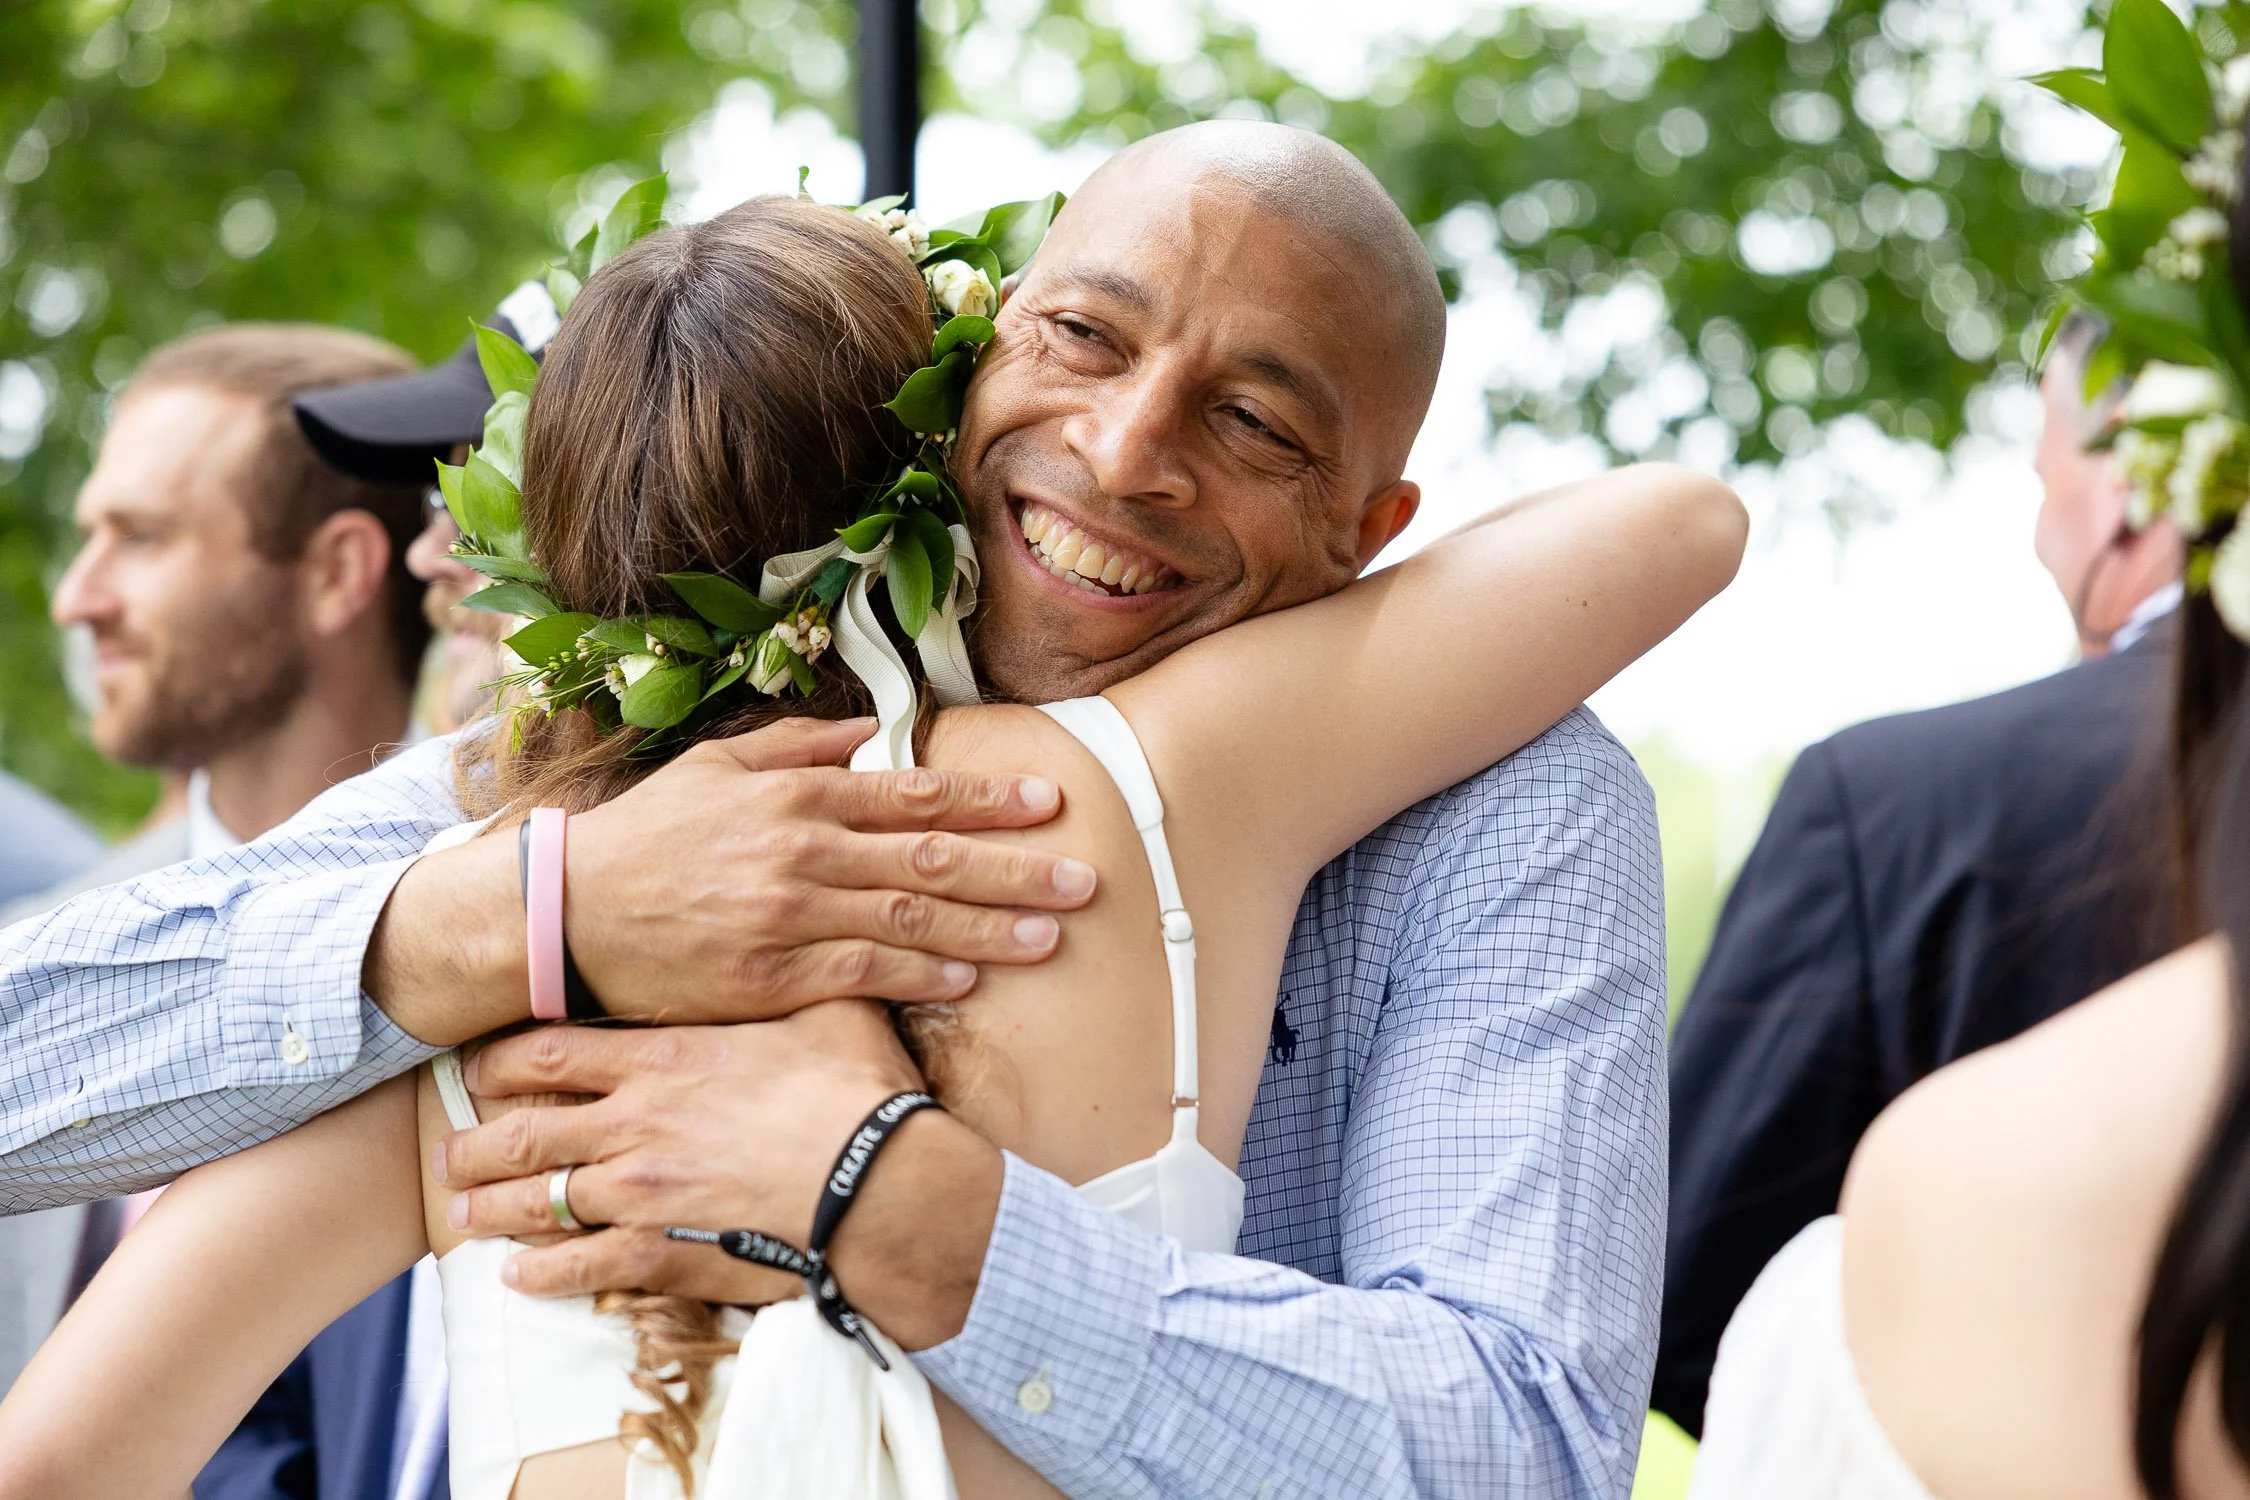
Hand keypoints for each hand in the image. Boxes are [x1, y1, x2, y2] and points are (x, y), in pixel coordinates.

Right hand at [369, 716, 1096, 1044]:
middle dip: (1015, 869)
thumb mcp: (717, 767)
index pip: (913, 792)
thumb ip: (799, 744)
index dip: (987, 798)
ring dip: (989, 930)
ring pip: (909, 922)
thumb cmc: (646, 837)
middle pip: (931, 860)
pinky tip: (969, 980)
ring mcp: (788, 917)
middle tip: (1082, 877)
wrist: (566, 912)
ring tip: (1052, 935)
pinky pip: (861, 978)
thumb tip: (874, 730)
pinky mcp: (770, 978)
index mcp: (795, 795)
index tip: (1048, 801)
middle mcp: (802, 852)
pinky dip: (919, 978)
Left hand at [431, 1015, 1000, 1349]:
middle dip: (477, 1142)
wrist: (881, 1182)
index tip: (477, 1068)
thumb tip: (823, 939)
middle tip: (447, 1151)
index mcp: (667, 1059)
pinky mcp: (662, 1252)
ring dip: (492, 1208)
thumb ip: (802, 978)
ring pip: (540, 1199)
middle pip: (528, 1129)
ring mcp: (642, 1192)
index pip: (555, 1052)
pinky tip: (517, 1276)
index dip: (504, 1060)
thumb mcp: (832, 1009)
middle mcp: (636, 1123)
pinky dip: (541, 1273)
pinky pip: (581, 1266)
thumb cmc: (861, 1092)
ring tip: (459, 1216)